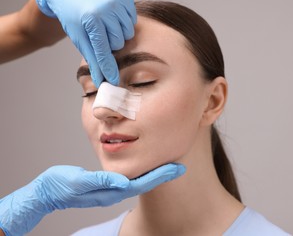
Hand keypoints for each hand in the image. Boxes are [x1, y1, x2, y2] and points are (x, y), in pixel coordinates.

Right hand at [0, 164, 184, 235]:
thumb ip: (101, 181)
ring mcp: (110, 189)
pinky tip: (145, 165)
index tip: (177, 168)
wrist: (46, 192)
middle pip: (145, 182)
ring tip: (168, 164)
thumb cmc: (60, 186)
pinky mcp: (105, 184)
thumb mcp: (79, 181)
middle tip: (180, 165)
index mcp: (110, 191)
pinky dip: (141, 171)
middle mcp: (114, 191)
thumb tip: (124, 182)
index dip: (160, 175)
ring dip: (154, 172)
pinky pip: (129, 178)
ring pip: (139, 180)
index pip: (142, 183)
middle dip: (163, 173)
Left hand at [35, 0, 136, 86]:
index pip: (104, 50)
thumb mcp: (79, 39)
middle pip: (119, 42)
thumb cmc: (72, 16)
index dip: (108, 67)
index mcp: (91, 19)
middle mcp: (106, 7)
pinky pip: (132, 19)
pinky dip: (124, 22)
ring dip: (118, 33)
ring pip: (128, 32)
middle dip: (110, 42)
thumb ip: (92, 59)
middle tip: (99, 34)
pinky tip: (112, 16)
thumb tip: (101, 80)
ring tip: (105, 25)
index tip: (113, 80)